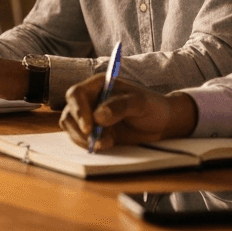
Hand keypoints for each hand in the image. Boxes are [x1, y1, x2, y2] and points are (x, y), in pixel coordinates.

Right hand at [59, 76, 197, 152]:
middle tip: (97, 141)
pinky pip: (80, 138)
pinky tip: (107, 144)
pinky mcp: (93, 131)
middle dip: (80, 129)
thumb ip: (120, 106)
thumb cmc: (152, 107)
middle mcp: (90, 99)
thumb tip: (98, 116)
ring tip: (106, 143)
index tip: (89, 127)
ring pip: (71, 127)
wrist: (161, 124)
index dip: (78, 110)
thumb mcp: (140, 103)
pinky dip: (89, 144)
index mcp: (98, 85)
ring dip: (83, 139)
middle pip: (70, 113)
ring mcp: (89, 116)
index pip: (76, 94)